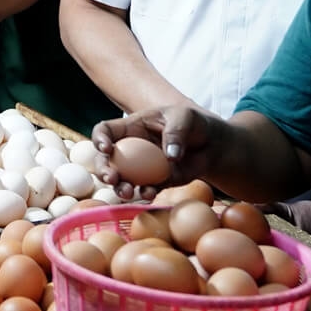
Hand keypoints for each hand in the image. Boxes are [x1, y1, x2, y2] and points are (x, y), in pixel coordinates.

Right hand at [91, 104, 221, 197]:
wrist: (211, 143)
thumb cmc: (193, 122)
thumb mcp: (184, 117)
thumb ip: (176, 132)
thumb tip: (169, 157)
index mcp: (130, 127)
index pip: (105, 131)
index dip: (99, 139)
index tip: (106, 148)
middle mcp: (131, 149)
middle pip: (106, 160)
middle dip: (103, 170)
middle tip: (111, 178)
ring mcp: (141, 168)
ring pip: (121, 180)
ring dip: (119, 188)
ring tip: (126, 192)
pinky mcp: (156, 182)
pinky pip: (145, 190)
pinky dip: (144, 193)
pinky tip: (149, 193)